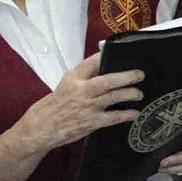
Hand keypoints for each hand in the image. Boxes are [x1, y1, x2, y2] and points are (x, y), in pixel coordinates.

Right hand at [11, 56, 141, 155]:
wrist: (41, 128)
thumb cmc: (53, 106)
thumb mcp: (65, 85)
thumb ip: (83, 78)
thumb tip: (104, 69)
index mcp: (73, 78)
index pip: (92, 63)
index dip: (107, 58)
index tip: (119, 53)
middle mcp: (81, 90)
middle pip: (108, 80)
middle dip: (126, 76)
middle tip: (140, 74)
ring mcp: (87, 106)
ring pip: (113, 97)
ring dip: (129, 94)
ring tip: (139, 93)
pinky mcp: (91, 122)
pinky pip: (113, 117)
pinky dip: (126, 115)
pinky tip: (135, 113)